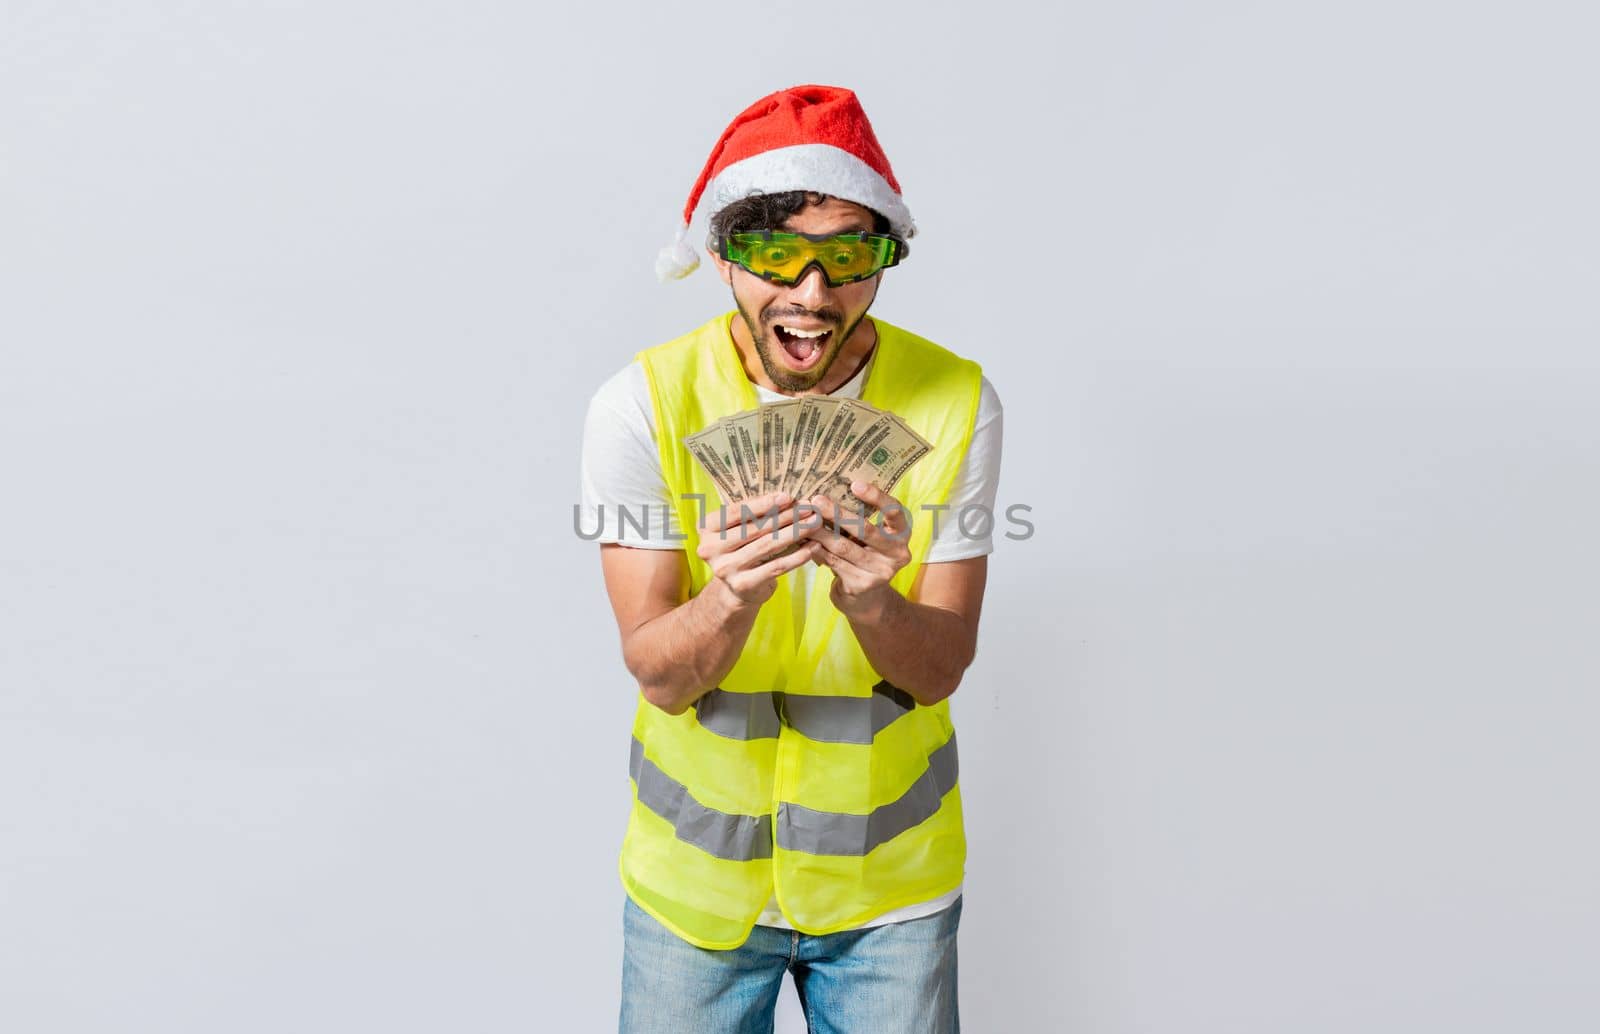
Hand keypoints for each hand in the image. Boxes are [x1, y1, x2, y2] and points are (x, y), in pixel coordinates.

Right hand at [695, 491, 820, 606]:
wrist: (737, 588)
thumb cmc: (742, 548)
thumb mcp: (739, 528)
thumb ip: (753, 513)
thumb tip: (786, 498)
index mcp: (706, 528)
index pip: (737, 512)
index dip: (763, 504)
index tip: (788, 497)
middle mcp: (710, 549)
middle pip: (754, 528)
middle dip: (785, 516)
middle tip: (808, 508)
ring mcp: (725, 569)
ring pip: (767, 546)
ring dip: (795, 532)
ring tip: (814, 523)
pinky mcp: (742, 585)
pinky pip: (776, 567)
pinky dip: (797, 556)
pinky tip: (812, 547)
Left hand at [806, 481, 912, 621]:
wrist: (865, 597)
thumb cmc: (865, 555)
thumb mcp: (870, 537)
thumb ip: (861, 518)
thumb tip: (830, 488)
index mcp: (902, 535)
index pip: (895, 511)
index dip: (877, 497)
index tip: (854, 484)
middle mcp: (897, 554)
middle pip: (865, 530)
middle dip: (837, 513)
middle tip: (816, 500)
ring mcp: (881, 572)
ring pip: (845, 547)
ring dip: (821, 532)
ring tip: (803, 520)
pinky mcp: (862, 585)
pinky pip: (835, 562)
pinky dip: (818, 550)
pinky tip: (805, 540)